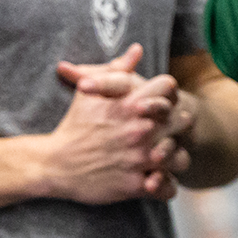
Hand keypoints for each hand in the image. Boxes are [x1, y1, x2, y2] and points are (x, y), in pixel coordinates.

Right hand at [42, 46, 186, 202]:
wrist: (54, 164)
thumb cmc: (75, 126)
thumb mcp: (90, 93)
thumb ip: (117, 70)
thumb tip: (137, 49)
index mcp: (130, 105)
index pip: (169, 88)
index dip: (169, 94)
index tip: (162, 103)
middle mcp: (139, 131)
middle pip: (183, 121)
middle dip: (177, 125)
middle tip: (166, 130)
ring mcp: (139, 159)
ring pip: (181, 157)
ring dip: (175, 157)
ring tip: (163, 156)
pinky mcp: (135, 185)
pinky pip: (167, 187)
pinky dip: (165, 185)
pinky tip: (156, 178)